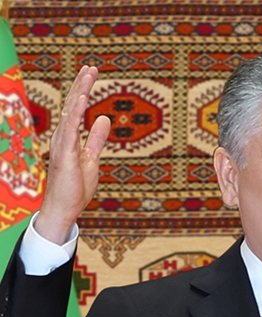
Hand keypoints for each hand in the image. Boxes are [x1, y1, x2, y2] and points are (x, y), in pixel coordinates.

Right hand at [34, 65, 110, 243]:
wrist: (64, 208)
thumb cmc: (76, 187)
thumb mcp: (92, 158)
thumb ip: (97, 139)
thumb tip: (103, 118)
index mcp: (69, 137)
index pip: (76, 109)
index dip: (83, 90)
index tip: (91, 73)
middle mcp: (62, 137)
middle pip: (72, 105)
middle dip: (82, 85)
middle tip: (91, 67)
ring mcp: (62, 144)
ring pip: (71, 112)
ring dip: (80, 92)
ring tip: (88, 74)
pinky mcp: (65, 154)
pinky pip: (70, 129)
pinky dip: (76, 112)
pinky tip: (82, 98)